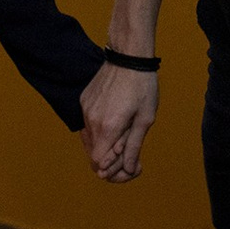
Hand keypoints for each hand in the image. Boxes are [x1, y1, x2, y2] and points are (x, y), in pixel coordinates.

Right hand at [80, 62, 156, 182]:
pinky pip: (89, 125)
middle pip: (94, 155)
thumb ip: (133, 147)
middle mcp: (92, 120)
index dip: (114, 172)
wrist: (129, 55)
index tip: (134, 167)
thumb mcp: (145, 119)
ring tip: (128, 137)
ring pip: (91, 140)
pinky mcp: (84, 100)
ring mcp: (85, 109)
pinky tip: (118, 121)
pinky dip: (101, 130)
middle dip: (113, 163)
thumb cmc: (142, 86)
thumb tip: (127, 170)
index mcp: (108, 127)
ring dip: (107, 146)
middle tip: (135, 158)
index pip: (99, 164)